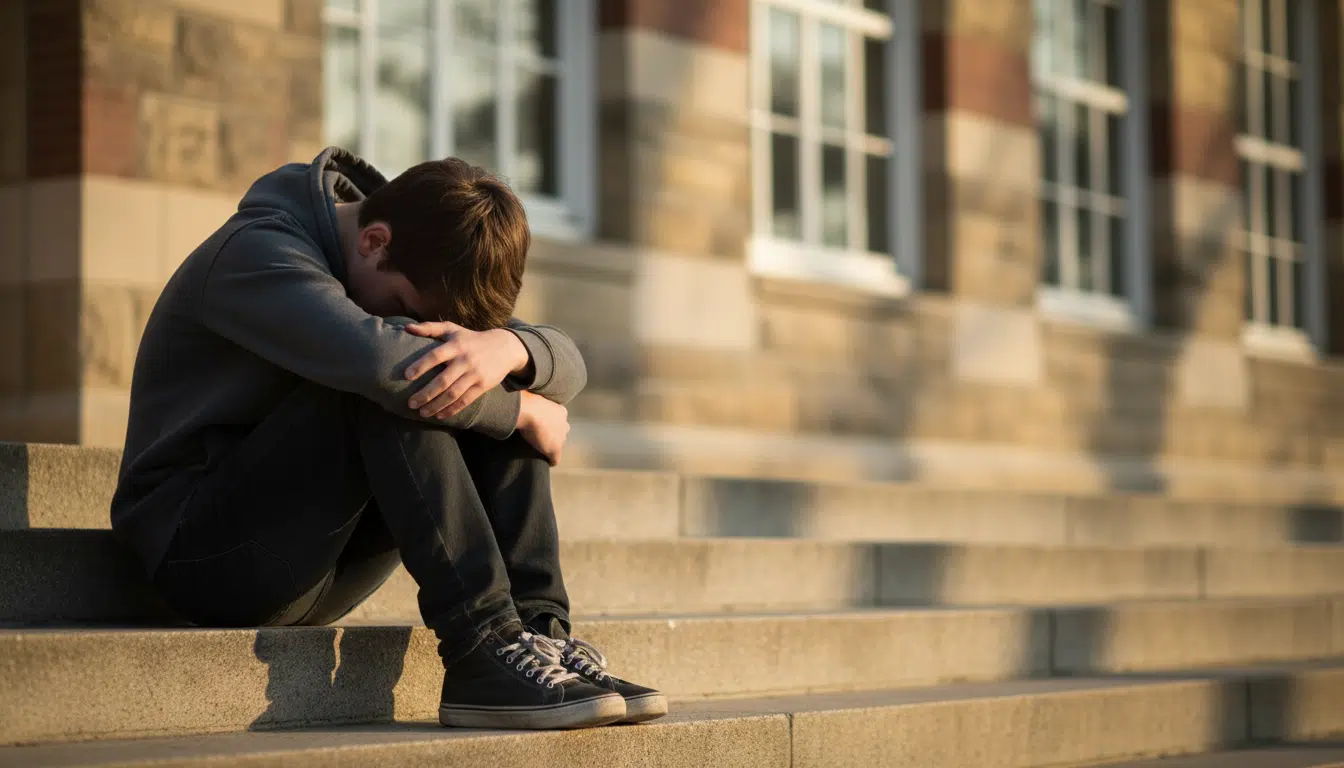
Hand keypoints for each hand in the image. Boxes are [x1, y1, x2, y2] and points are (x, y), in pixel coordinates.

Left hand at [403, 321, 529, 419]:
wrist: (505, 347)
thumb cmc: (471, 338)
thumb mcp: (453, 329)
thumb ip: (429, 328)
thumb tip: (406, 328)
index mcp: (456, 345)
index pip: (435, 356)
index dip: (420, 366)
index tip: (406, 376)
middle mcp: (465, 360)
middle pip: (443, 381)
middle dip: (425, 394)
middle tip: (410, 403)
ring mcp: (475, 374)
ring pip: (453, 394)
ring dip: (436, 406)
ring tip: (422, 413)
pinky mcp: (483, 386)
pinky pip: (465, 401)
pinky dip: (451, 410)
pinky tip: (439, 415)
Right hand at [516, 391, 568, 465]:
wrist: (530, 410)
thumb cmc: (528, 402)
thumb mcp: (534, 402)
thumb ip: (535, 406)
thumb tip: (525, 403)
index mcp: (561, 412)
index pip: (558, 420)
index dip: (550, 424)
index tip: (541, 426)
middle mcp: (565, 424)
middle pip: (561, 433)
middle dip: (553, 435)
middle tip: (540, 437)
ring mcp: (561, 438)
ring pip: (558, 445)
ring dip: (550, 447)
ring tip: (540, 449)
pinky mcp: (555, 449)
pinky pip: (555, 459)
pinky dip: (550, 461)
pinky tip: (545, 462)